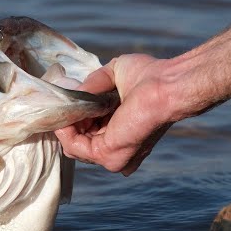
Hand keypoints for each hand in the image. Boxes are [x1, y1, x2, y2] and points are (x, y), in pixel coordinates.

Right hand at [55, 54, 172, 175]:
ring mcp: (112, 156)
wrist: (166, 84)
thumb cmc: (149, 76)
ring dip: (65, 123)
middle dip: (68, 122)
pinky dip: (64, 129)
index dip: (76, 119)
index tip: (70, 101)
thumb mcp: (113, 74)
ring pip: (73, 146)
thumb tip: (72, 93)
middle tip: (66, 102)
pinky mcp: (106, 154)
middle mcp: (119, 151)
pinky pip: (73, 146)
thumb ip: (91, 86)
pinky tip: (68, 112)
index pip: (89, 137)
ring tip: (68, 104)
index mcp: (123, 136)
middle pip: (78, 144)